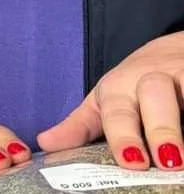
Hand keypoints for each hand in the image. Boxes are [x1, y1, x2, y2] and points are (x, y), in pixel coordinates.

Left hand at [38, 33, 183, 169]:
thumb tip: (44, 143)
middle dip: (160, 128)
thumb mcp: (104, 102)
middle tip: (166, 161)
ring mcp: (179, 78)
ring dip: (179, 126)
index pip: (118, 112)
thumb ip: (79, 125)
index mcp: (118, 90)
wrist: (174, 52)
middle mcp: (149, 81)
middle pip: (154, 96)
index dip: (124, 136)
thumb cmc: (134, 84)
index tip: (131, 161)